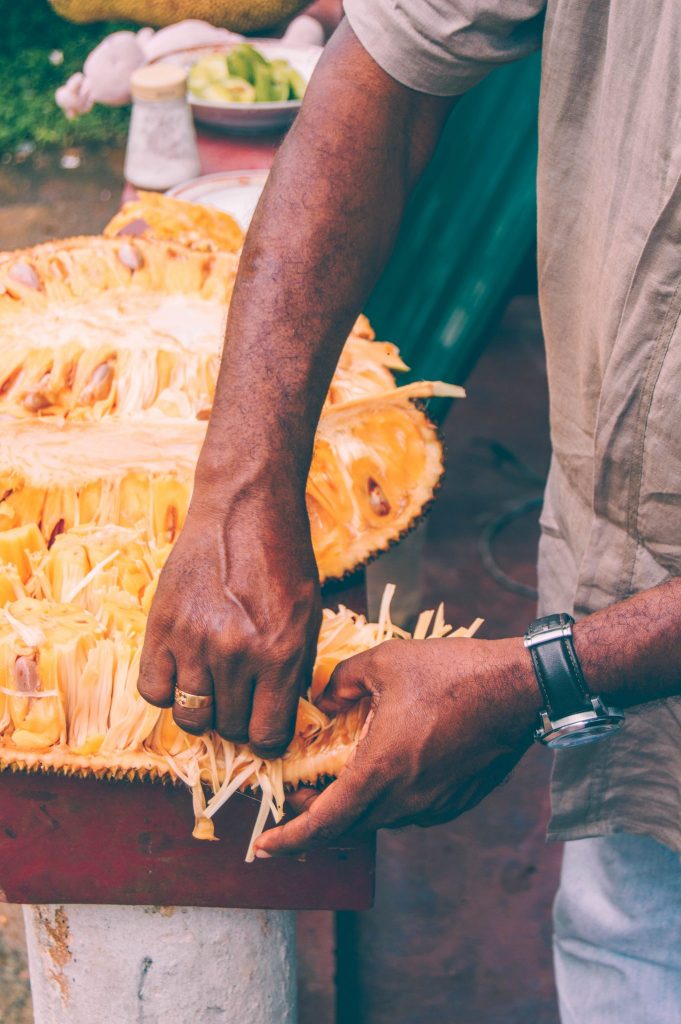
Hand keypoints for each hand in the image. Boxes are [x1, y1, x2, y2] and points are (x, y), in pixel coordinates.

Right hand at [137, 494, 320, 758]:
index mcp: (280, 654)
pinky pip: (154, 690)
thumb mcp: (309, 614)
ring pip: (191, 717)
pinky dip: (168, 690)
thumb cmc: (283, 558)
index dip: (268, 740)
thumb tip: (281, 717)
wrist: (243, 508)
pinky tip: (184, 671)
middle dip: (238, 722)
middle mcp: (236, 654)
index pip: (267, 735)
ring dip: (204, 710)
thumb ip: (296, 669)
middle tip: (241, 699)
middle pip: (229, 727)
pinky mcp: (161, 625)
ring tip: (214, 687)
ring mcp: (194, 641)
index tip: (265, 731)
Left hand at [253, 635, 537, 854]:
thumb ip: (342, 682)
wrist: (516, 689)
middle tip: (296, 797)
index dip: (289, 838)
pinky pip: (409, 811)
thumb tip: (322, 700)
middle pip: (347, 826)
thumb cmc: (451, 673)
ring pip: (379, 819)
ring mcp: (433, 804)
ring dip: (352, 807)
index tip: (263, 846)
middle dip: (314, 818)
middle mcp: (405, 799)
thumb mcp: (384, 662)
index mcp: (380, 771)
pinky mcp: (456, 801)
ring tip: (338, 777)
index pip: (324, 823)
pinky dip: (385, 800)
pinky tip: (385, 770)